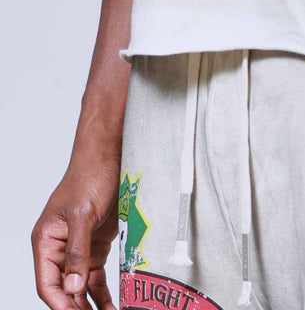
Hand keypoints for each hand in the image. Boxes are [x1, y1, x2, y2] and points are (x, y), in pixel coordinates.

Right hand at [31, 141, 119, 309]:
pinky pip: (96, 277)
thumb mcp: (82, 213)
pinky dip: (103, 293)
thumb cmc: (90, 175)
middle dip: (77, 308)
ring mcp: (78, 248)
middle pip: (64, 290)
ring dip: (91, 305)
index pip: (48, 283)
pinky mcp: (96, 246)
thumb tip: (72, 286)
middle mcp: (59, 248)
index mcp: (46, 241)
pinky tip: (112, 306)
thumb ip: (77, 251)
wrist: (110, 154)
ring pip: (80, 287)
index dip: (61, 304)